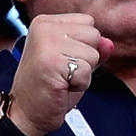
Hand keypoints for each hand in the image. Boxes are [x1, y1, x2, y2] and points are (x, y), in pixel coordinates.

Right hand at [8, 14, 113, 135]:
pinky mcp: (52, 63)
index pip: (88, 22)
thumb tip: (108, 43)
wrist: (26, 112)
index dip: (84, 46)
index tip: (63, 60)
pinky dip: (80, 84)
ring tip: (62, 79)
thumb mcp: (72, 61)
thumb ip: (92, 48)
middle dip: (86, 58)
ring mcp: (47, 44)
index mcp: (45, 22)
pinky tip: (62, 86)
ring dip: (83, 72)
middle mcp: (44, 28)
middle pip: (93, 35)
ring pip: (93, 53)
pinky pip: (87, 71)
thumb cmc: (49, 87)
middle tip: (63, 71)